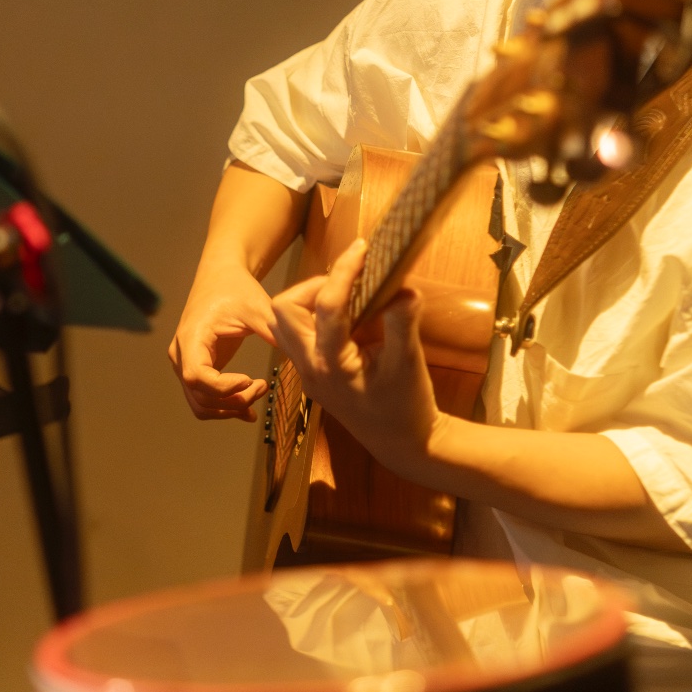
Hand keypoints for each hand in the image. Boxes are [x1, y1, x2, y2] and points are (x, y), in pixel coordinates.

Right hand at [169, 262, 273, 420]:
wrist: (220, 278)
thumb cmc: (235, 289)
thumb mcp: (256, 306)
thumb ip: (272, 330)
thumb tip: (297, 355)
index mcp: (191, 336)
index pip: (197, 376)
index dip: (223, 388)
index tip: (250, 380)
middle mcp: (181, 354)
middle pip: (200, 396)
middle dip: (233, 400)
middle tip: (263, 387)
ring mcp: (185, 364)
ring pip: (201, 404)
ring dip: (230, 408)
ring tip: (258, 393)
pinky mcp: (197, 369)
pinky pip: (205, 399)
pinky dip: (225, 408)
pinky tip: (249, 409)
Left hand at [269, 239, 443, 470]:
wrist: (402, 443)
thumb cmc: (407, 406)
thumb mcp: (408, 363)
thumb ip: (402, 322)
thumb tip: (403, 287)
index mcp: (331, 364)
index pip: (327, 306)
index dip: (344, 271)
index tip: (362, 248)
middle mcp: (309, 367)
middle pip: (283, 310)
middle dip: (312, 285)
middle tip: (349, 280)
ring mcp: (307, 371)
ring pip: (283, 323)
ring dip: (308, 300)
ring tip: (345, 294)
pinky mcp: (313, 373)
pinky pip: (296, 335)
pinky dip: (313, 316)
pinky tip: (345, 315)